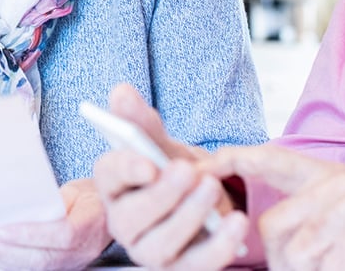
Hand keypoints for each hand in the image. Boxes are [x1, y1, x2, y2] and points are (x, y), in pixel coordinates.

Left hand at [0, 178, 109, 270]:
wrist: (107, 214)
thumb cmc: (91, 198)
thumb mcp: (76, 190)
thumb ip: (53, 200)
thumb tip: (24, 203)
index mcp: (88, 227)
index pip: (60, 236)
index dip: (30, 235)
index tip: (2, 230)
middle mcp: (80, 252)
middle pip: (40, 259)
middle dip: (3, 252)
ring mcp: (71, 264)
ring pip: (33, 268)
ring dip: (0, 259)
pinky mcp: (60, 267)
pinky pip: (32, 268)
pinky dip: (8, 262)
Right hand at [91, 84, 248, 269]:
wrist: (207, 201)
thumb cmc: (175, 172)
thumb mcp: (163, 146)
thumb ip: (143, 123)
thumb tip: (121, 92)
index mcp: (114, 186)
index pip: (108, 176)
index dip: (125, 169)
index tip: (148, 162)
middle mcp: (124, 222)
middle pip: (130, 217)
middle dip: (160, 195)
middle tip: (188, 172)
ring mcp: (150, 250)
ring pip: (159, 245)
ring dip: (188, 217)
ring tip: (212, 189)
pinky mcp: (180, 269)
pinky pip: (195, 265)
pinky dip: (218, 247)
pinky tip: (236, 224)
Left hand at [204, 144, 344, 269]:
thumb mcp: (344, 216)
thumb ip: (305, 216)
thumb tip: (256, 236)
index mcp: (327, 175)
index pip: (270, 159)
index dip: (232, 159)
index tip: (201, 166)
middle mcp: (338, 182)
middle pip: (274, 228)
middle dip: (284, 262)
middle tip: (318, 268)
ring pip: (300, 254)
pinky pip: (331, 267)